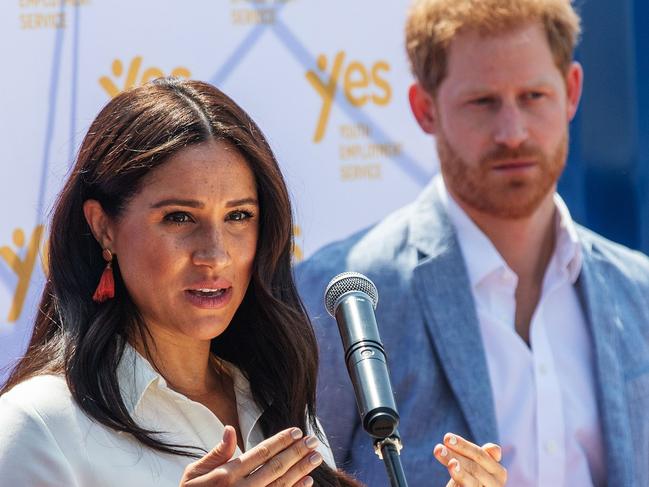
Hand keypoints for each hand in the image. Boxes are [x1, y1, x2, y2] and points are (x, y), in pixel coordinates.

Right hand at [180, 425, 322, 485]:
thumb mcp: (194, 473)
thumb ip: (216, 453)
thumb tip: (230, 429)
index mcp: (226, 474)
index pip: (260, 453)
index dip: (280, 441)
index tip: (296, 432)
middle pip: (275, 466)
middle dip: (297, 452)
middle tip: (314, 441)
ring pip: (281, 484)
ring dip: (301, 470)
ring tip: (316, 457)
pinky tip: (307, 482)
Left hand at [433, 433, 506, 486]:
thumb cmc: (473, 480)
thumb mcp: (476, 467)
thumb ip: (481, 456)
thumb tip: (494, 448)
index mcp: (499, 472)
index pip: (480, 455)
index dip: (464, 446)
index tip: (446, 438)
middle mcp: (496, 484)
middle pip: (474, 468)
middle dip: (455, 456)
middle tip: (438, 449)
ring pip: (471, 482)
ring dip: (458, 472)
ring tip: (450, 464)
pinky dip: (460, 482)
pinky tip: (452, 479)